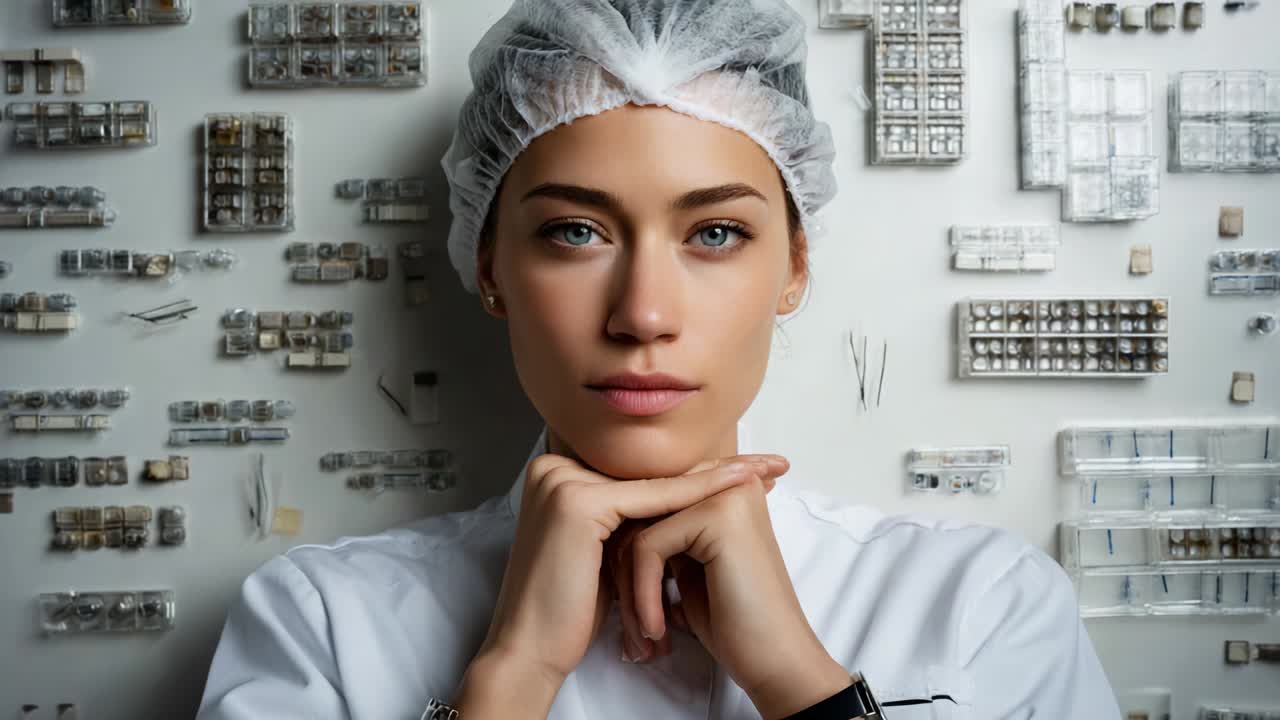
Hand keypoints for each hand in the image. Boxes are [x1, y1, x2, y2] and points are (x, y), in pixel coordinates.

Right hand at [469, 452, 789, 698]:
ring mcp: (562, 481)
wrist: (530, 648)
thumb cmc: (567, 608)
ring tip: (765, 470)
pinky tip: (738, 483)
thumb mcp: (602, 548)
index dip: (693, 469)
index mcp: (554, 473)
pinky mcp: (578, 503)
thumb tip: (675, 498)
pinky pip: (654, 499)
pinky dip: (701, 493)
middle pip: (651, 471)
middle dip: (713, 466)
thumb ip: (627, 517)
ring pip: (657, 481)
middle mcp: (553, 468)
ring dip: (717, 474)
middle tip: (766, 463)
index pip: (639, 470)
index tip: (745, 466)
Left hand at [615, 459, 853, 718]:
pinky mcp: (719, 516)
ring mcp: (726, 494)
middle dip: (623, 574)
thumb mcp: (689, 566)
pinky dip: (643, 595)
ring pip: (636, 530)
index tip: (630, 609)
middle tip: (632, 630)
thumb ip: (663, 534)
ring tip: (642, 636)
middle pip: (638, 514)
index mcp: (725, 487)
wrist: (777, 662)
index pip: (648, 505)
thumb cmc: (734, 622)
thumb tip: (611, 520)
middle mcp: (728, 481)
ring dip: (629, 590)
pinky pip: (647, 547)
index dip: (627, 557)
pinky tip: (657, 630)